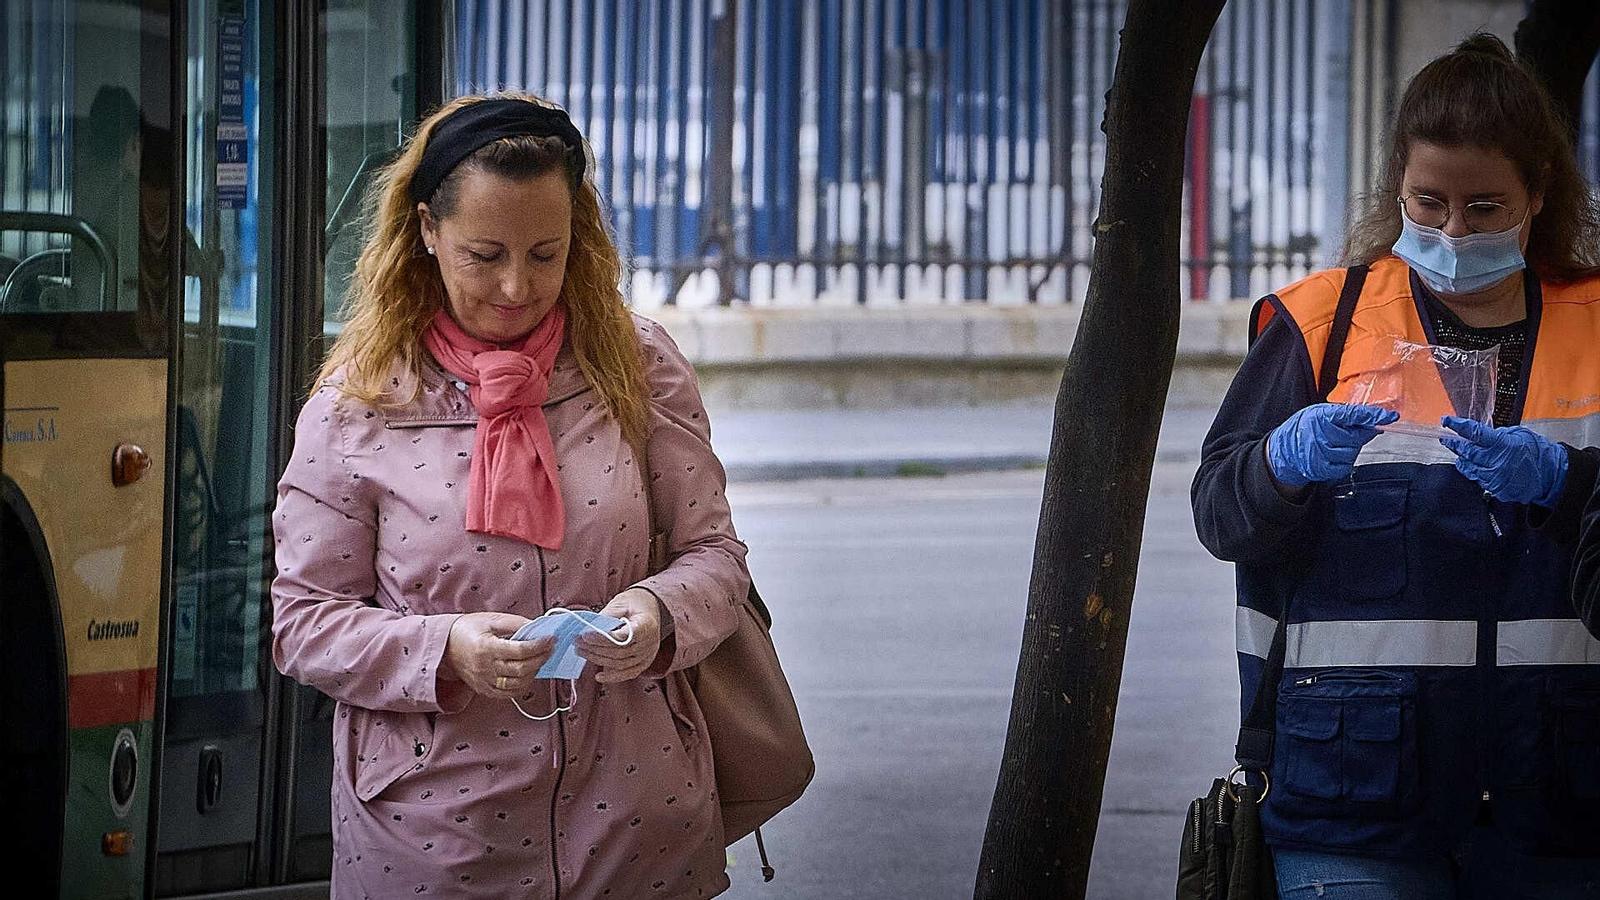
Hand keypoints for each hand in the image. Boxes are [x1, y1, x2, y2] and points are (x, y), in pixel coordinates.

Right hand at [440, 612, 555, 698]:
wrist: (444, 647)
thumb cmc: (467, 630)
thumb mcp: (491, 619)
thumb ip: (516, 623)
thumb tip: (538, 627)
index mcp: (486, 647)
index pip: (520, 650)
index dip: (539, 645)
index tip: (550, 639)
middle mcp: (485, 667)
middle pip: (522, 669)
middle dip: (541, 658)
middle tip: (550, 648)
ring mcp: (484, 681)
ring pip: (518, 684)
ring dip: (534, 672)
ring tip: (540, 659)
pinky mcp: (484, 690)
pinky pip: (509, 694)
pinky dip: (523, 685)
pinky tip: (528, 673)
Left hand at [575, 588, 663, 682]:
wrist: (649, 610)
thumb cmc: (634, 604)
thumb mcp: (621, 603)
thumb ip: (607, 616)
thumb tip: (587, 629)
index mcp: (647, 625)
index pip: (625, 636)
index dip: (604, 638)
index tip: (586, 635)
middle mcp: (650, 643)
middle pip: (620, 652)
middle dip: (595, 648)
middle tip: (578, 641)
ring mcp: (647, 656)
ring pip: (620, 663)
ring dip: (598, 659)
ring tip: (581, 651)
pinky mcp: (643, 664)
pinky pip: (627, 673)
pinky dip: (612, 677)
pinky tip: (599, 677)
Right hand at [1266, 403, 1398, 486]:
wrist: (1283, 450)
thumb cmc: (1304, 428)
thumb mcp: (1320, 413)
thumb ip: (1344, 415)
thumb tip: (1373, 421)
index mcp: (1321, 416)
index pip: (1354, 414)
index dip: (1373, 416)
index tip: (1390, 416)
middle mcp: (1321, 434)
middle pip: (1356, 436)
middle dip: (1360, 434)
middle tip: (1349, 432)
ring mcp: (1321, 453)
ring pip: (1352, 452)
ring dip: (1350, 449)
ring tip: (1335, 444)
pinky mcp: (1322, 468)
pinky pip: (1345, 466)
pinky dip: (1343, 462)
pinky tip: (1333, 455)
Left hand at [1441, 416, 1567, 505]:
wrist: (1550, 475)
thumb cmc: (1535, 452)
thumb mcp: (1518, 435)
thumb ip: (1496, 434)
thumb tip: (1477, 433)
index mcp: (1502, 444)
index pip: (1473, 433)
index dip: (1457, 426)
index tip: (1446, 420)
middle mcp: (1496, 461)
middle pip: (1466, 451)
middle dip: (1454, 444)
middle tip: (1446, 439)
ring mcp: (1494, 477)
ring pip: (1468, 467)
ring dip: (1463, 459)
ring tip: (1461, 453)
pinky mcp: (1494, 488)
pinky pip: (1477, 478)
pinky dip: (1474, 471)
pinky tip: (1475, 466)